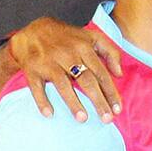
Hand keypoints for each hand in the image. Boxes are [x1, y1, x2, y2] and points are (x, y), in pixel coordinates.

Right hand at [8, 17, 122, 122]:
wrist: (33, 31)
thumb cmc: (68, 39)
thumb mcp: (92, 38)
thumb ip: (110, 52)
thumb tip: (120, 74)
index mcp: (83, 47)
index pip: (101, 73)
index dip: (110, 92)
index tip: (118, 109)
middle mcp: (67, 54)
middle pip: (86, 80)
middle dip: (98, 101)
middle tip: (106, 119)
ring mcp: (48, 62)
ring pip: (63, 85)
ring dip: (73, 103)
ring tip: (83, 119)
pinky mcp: (32, 68)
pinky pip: (37, 87)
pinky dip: (42, 100)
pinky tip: (49, 114)